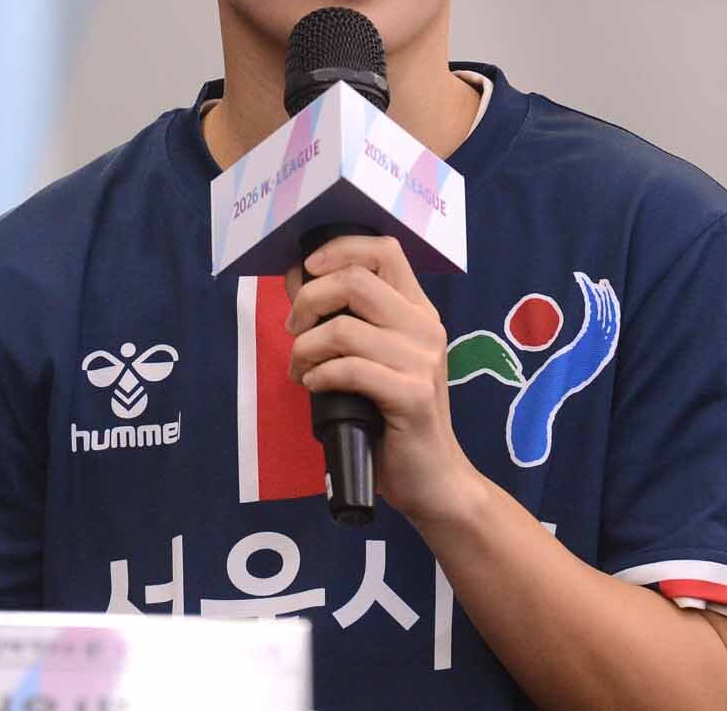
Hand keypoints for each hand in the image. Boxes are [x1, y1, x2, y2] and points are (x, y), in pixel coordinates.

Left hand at [285, 235, 475, 523]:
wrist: (432, 477)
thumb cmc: (394, 416)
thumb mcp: (373, 357)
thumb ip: (343, 316)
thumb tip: (301, 278)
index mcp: (418, 310)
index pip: (384, 250)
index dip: (339, 249)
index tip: (308, 270)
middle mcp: (425, 327)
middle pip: (355, 281)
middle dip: (308, 302)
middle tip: (294, 331)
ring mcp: (421, 360)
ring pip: (343, 328)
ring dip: (305, 348)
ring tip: (300, 369)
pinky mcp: (412, 395)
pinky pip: (349, 369)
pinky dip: (319, 375)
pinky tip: (315, 386)